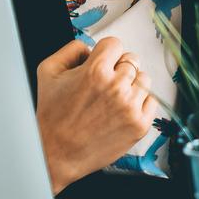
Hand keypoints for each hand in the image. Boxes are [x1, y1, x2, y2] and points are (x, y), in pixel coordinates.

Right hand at [34, 36, 156, 193]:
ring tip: (111, 99)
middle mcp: (116, 87)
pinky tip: (120, 110)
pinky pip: (151, 101)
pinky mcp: (140, 124)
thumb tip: (90, 46)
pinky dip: (139, 103)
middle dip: (118, 69)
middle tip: (103, 85)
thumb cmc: (51, 116)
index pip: (115, 44)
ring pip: (144, 79)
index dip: (105, 53)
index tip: (101, 62)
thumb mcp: (47, 72)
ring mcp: (130, 106)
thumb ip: (71, 50)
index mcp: (95, 71)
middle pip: (131, 60)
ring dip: (130, 85)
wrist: (56, 154)